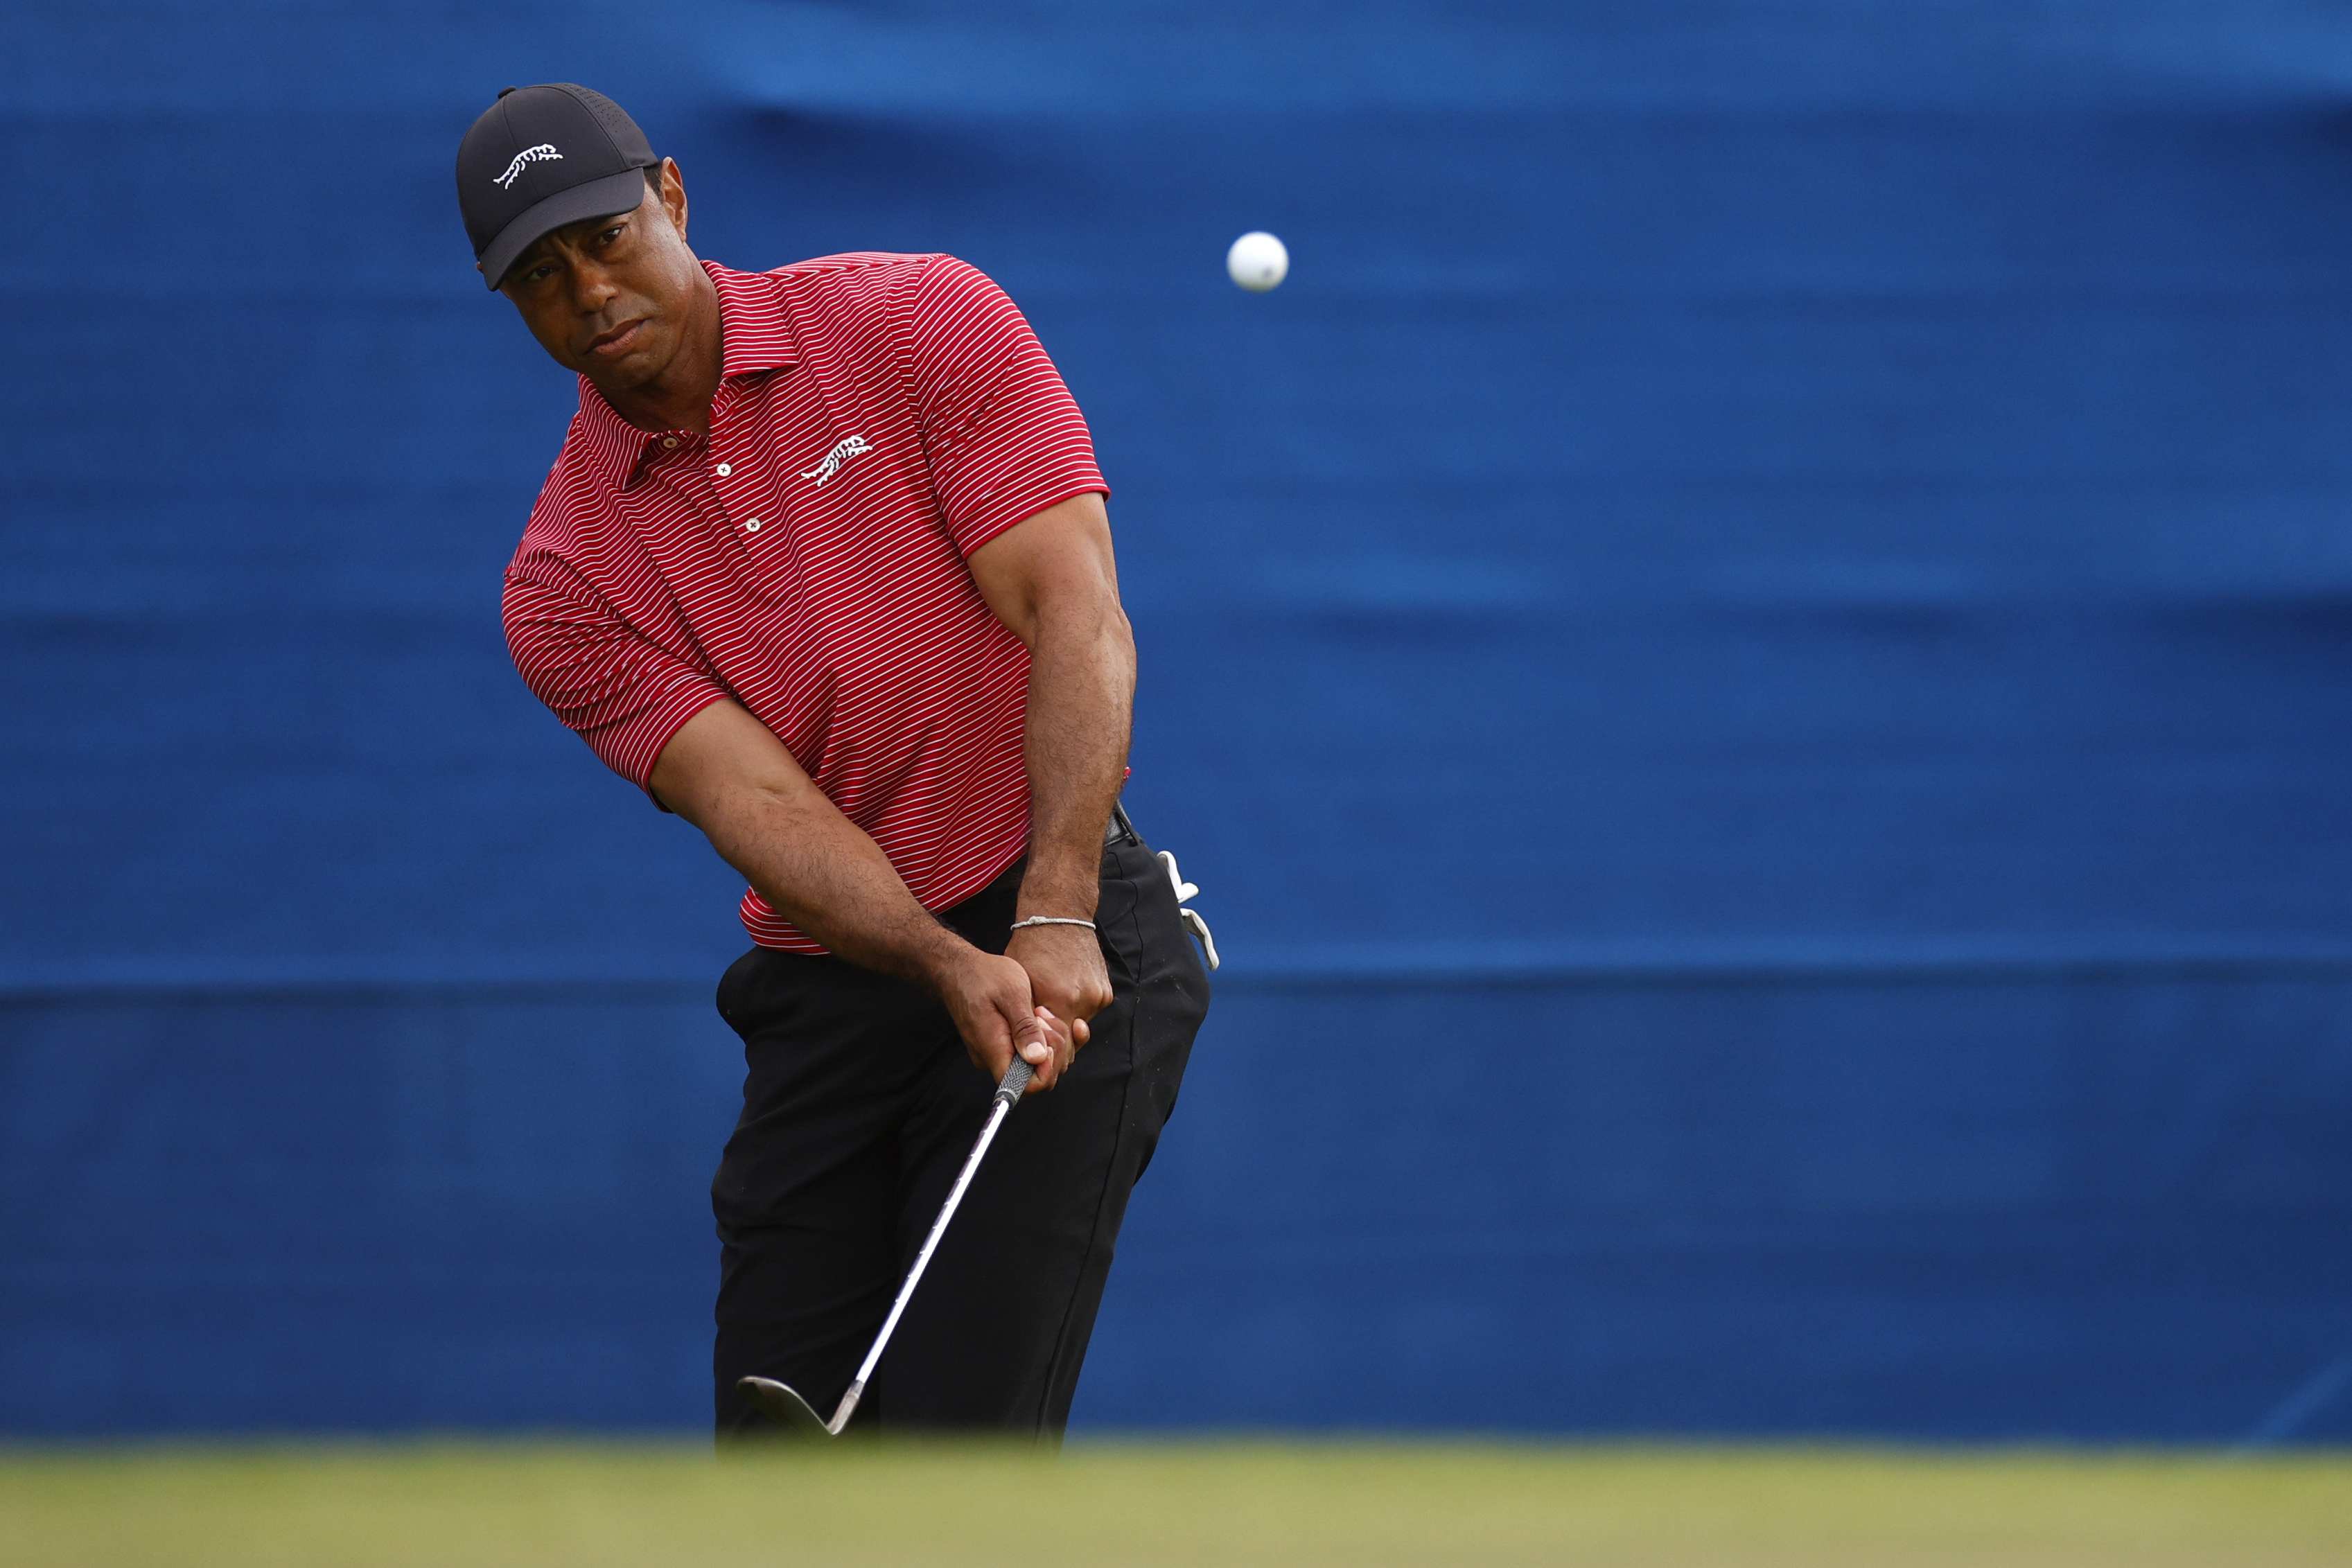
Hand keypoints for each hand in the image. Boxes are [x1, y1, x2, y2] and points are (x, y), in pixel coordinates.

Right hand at [934, 948, 1074, 1092]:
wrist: (960, 970)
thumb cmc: (983, 976)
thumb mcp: (1011, 994)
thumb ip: (1024, 1027)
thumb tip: (1038, 1057)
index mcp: (994, 1050)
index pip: (1025, 1087)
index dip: (1046, 1070)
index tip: (1049, 1040)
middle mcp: (993, 1059)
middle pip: (1035, 1078)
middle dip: (1053, 1051)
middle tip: (1044, 1017)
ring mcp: (996, 1054)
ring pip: (1035, 1065)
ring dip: (1049, 1041)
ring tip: (1039, 1012)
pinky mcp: (1002, 1047)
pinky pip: (1028, 1054)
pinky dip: (1042, 1038)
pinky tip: (1042, 1016)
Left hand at [1005, 922, 1112, 1050]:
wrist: (1059, 917)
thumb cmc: (1032, 949)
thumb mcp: (1020, 985)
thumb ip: (1026, 1021)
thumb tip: (1029, 1051)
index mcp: (1061, 1000)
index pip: (1058, 1048)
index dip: (1046, 1055)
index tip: (1036, 1054)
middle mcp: (1085, 1000)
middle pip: (1072, 1041)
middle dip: (1057, 1042)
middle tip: (1041, 1035)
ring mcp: (1099, 996)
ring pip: (1080, 1026)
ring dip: (1066, 1023)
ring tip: (1051, 1004)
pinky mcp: (1106, 991)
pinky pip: (1089, 1011)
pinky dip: (1077, 1008)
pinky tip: (1064, 992)